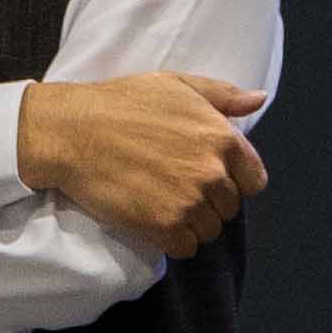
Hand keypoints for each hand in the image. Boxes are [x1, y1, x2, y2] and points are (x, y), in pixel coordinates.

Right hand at [16, 72, 270, 257]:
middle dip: (207, 202)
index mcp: (221, 137)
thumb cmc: (121, 104)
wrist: (73, 132)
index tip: (207, 178)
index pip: (254, 180)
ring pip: (208, 230)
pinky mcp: (164, 226)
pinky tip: (152, 220)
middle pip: (229, 208)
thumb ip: (222, 95)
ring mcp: (190, 201)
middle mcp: (212, 171)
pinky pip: (186, 248)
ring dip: (190, 223)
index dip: (232, 181)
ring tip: (160, 203)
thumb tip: (258, 100)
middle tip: (173, 188)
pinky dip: (172, 241)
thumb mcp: (176, 85)